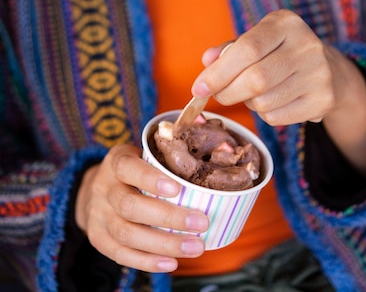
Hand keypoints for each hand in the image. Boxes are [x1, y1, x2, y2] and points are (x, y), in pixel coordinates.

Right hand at [75, 144, 208, 272]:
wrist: (97, 188)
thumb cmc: (134, 170)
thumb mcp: (144, 155)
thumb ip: (167, 161)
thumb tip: (214, 168)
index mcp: (116, 162)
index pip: (128, 168)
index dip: (150, 179)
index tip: (178, 188)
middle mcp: (104, 188)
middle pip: (130, 206)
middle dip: (167, 217)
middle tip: (201, 222)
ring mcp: (98, 215)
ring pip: (126, 233)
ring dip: (164, 244)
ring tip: (196, 246)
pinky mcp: (98, 238)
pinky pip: (120, 254)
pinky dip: (147, 261)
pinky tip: (172, 263)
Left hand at [192, 9, 365, 177]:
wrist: (329, 69)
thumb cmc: (280, 52)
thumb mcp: (257, 40)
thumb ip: (229, 49)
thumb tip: (207, 61)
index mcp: (286, 23)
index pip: (247, 49)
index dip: (219, 71)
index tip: (199, 87)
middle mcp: (307, 45)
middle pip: (255, 79)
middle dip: (227, 92)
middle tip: (217, 95)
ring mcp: (319, 73)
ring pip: (264, 101)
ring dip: (247, 103)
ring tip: (252, 93)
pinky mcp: (324, 99)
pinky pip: (277, 117)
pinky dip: (264, 114)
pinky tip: (271, 101)